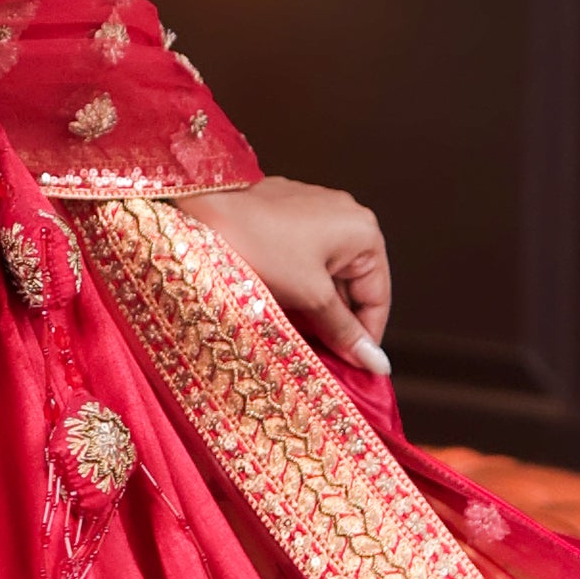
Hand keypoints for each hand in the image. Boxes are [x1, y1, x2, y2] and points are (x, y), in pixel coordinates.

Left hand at [177, 177, 393, 371]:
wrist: (202, 210)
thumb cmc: (259, 245)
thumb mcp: (310, 297)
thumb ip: (345, 332)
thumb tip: (377, 363)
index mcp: (363, 231)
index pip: (377, 297)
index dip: (366, 338)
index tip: (354, 369)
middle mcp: (346, 216)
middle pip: (351, 288)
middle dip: (335, 324)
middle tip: (320, 360)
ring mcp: (316, 212)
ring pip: (325, 276)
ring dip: (314, 308)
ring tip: (295, 336)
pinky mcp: (287, 214)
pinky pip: (303, 259)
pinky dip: (296, 286)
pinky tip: (278, 308)